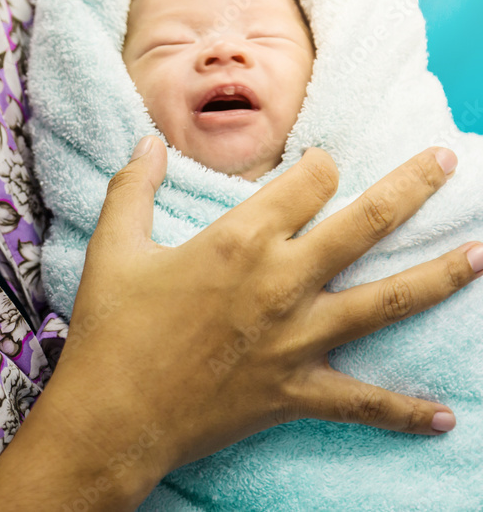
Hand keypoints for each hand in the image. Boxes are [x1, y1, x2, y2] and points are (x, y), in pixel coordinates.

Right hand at [0, 140, 481, 510]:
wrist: (113, 415)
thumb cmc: (111, 328)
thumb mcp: (113, 247)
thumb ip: (134, 186)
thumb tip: (146, 140)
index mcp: (239, 239)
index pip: (306, 181)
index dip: (319, 164)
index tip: (321, 164)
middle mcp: (281, 281)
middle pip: (365, 223)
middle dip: (411, 187)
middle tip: (446, 163)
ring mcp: (297, 339)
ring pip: (388, 301)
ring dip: (441, 276)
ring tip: (481, 255)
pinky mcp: (297, 390)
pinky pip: (364, 402)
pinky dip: (405, 411)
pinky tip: (446, 416)